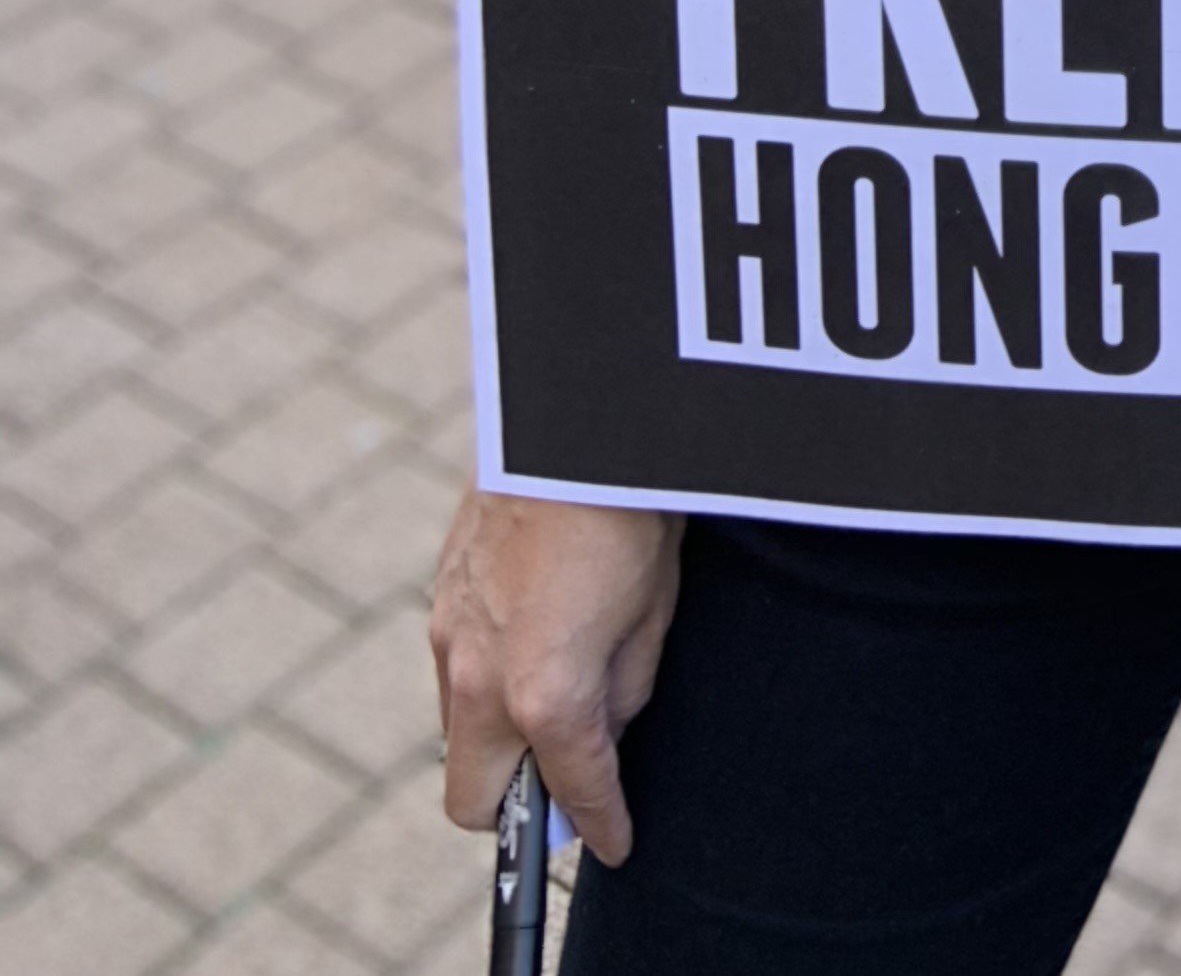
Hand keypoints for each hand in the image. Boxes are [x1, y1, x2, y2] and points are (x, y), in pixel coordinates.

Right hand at [428, 490, 682, 863]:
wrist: (574, 428)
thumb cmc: (629, 514)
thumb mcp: (654, 614)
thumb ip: (624, 690)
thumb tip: (603, 731)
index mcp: (543, 692)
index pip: (572, 789)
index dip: (599, 824)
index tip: (613, 842)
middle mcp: (480, 680)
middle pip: (471, 798)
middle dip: (514, 808)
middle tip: (566, 785)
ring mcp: (447, 642)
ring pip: (459, 737)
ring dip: (500, 741)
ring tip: (560, 700)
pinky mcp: (437, 606)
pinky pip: (455, 677)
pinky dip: (487, 685)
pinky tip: (535, 644)